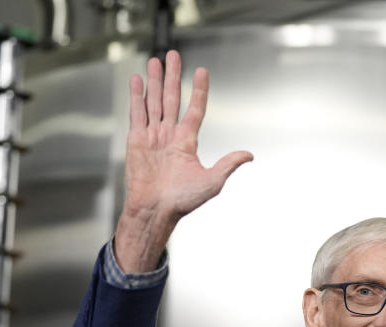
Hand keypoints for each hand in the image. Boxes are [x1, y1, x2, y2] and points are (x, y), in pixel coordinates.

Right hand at [115, 51, 252, 272]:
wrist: (156, 210)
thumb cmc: (182, 201)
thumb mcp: (212, 181)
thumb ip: (228, 164)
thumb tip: (249, 155)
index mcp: (187, 142)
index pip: (195, 109)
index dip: (199, 91)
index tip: (202, 72)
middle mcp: (169, 135)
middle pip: (172, 98)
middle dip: (173, 77)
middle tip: (174, 55)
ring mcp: (153, 136)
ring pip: (154, 101)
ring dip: (155, 81)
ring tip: (156, 61)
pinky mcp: (136, 140)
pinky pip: (137, 113)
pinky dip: (137, 96)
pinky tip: (138, 80)